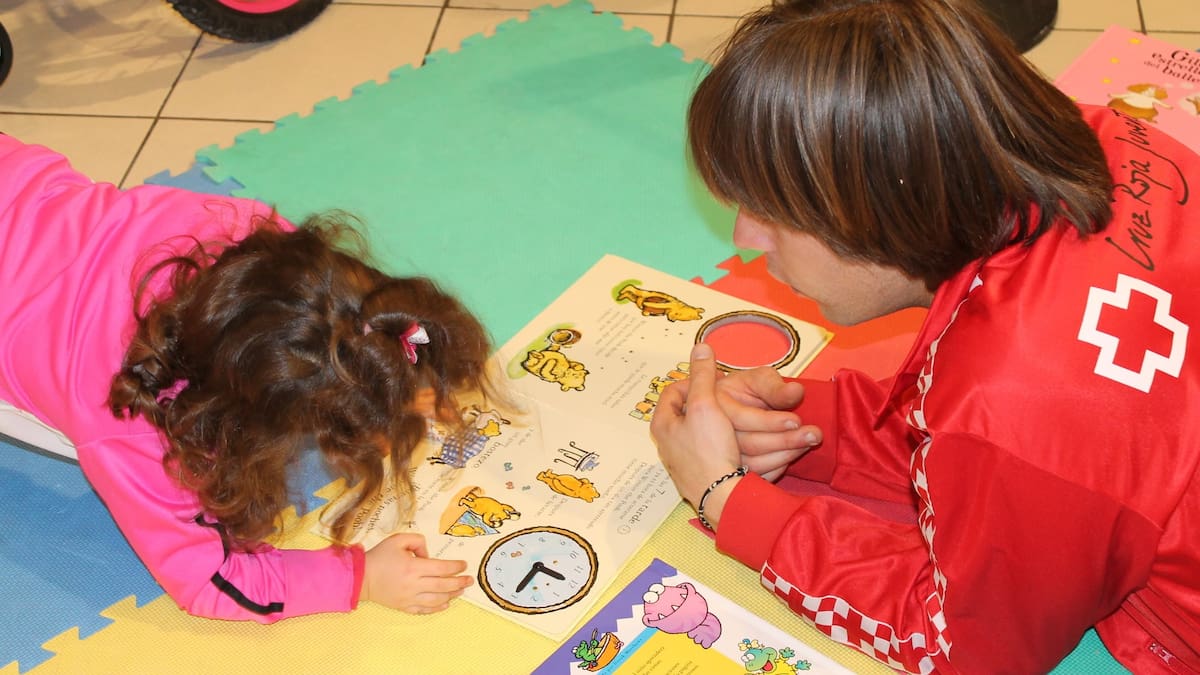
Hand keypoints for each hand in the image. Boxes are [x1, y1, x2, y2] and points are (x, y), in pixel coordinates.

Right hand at [361, 533, 472, 613]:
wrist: (361, 578)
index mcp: (413, 567)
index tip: (464, 565)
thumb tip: (428, 554)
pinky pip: (424, 610)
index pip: (442, 568)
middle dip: (459, 582)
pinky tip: (445, 604)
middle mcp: (414, 584)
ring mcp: (409, 598)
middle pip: (443, 585)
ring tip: (460, 591)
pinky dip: (437, 608)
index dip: (456, 567)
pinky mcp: (404, 606)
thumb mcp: (398, 540)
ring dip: (451, 595)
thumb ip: (417, 541)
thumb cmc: (380, 557)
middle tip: (470, 580)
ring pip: (436, 600)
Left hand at [650, 343, 743, 509]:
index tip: (716, 378)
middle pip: (690, 411)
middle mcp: (670, 442)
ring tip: (740, 415)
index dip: (694, 379)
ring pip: (705, 431)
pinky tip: (744, 440)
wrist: (722, 497)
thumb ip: (703, 376)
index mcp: (664, 423)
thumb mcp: (705, 405)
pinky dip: (730, 441)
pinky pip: (715, 450)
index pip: (673, 390)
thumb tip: (700, 347)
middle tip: (731, 396)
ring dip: (724, 421)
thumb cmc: (708, 451)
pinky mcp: (702, 473)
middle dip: (714, 401)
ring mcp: (685, 459)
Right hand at [715, 367, 821, 480]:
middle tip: (814, 435)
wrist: (739, 408)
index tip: (796, 420)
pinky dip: (777, 468)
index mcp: (715, 403)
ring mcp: (719, 455)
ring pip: (752, 464)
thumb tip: (796, 391)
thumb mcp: (759, 379)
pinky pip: (756, 476)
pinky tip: (791, 456)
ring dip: (785, 455)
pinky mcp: (732, 469)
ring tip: (807, 444)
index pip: (741, 418)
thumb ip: (775, 386)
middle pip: (748, 444)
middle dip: (785, 440)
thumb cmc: (749, 390)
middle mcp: (712, 432)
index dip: (770, 421)